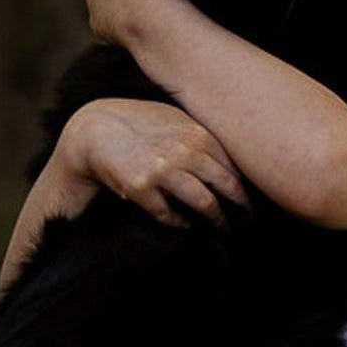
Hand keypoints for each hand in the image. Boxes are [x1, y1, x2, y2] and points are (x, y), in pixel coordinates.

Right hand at [67, 97, 247, 225]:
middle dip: (241, 207)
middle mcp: (184, 152)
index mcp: (197, 133)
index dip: (247, 187)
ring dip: (217, 220)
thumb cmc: (139, 122)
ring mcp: (162, 172)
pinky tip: (186, 224)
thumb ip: (203, 137)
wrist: (95, 130)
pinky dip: (181, 223)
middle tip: (247, 220)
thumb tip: (235, 163)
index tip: (252, 199)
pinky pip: (171, 215)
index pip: (235, 166)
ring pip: (205, 204)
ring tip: (222, 228)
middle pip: (227, 187)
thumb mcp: (175, 119)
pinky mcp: (141, 190)